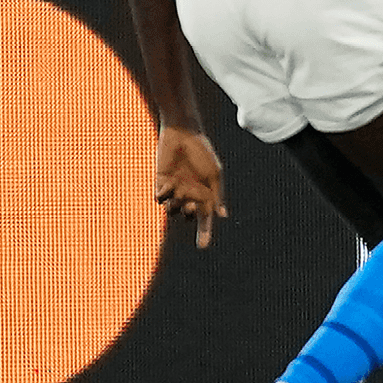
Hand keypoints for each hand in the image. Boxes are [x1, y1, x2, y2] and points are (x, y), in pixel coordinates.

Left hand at [154, 124, 226, 247]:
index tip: (203, 247)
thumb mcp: (214, 175)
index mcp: (205, 193)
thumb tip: (222, 216)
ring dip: (176, 206)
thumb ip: (216, 196)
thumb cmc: (203, 152)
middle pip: (188, 216)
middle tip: (191, 205)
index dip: (204, 233)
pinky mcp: (161, 182)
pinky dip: (164, 196)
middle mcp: (189, 193)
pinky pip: (160, 198)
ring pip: (172, 210)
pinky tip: (169, 184)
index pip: (205, 218)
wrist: (183, 134)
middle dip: (189, 214)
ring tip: (180, 193)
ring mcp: (175, 189)